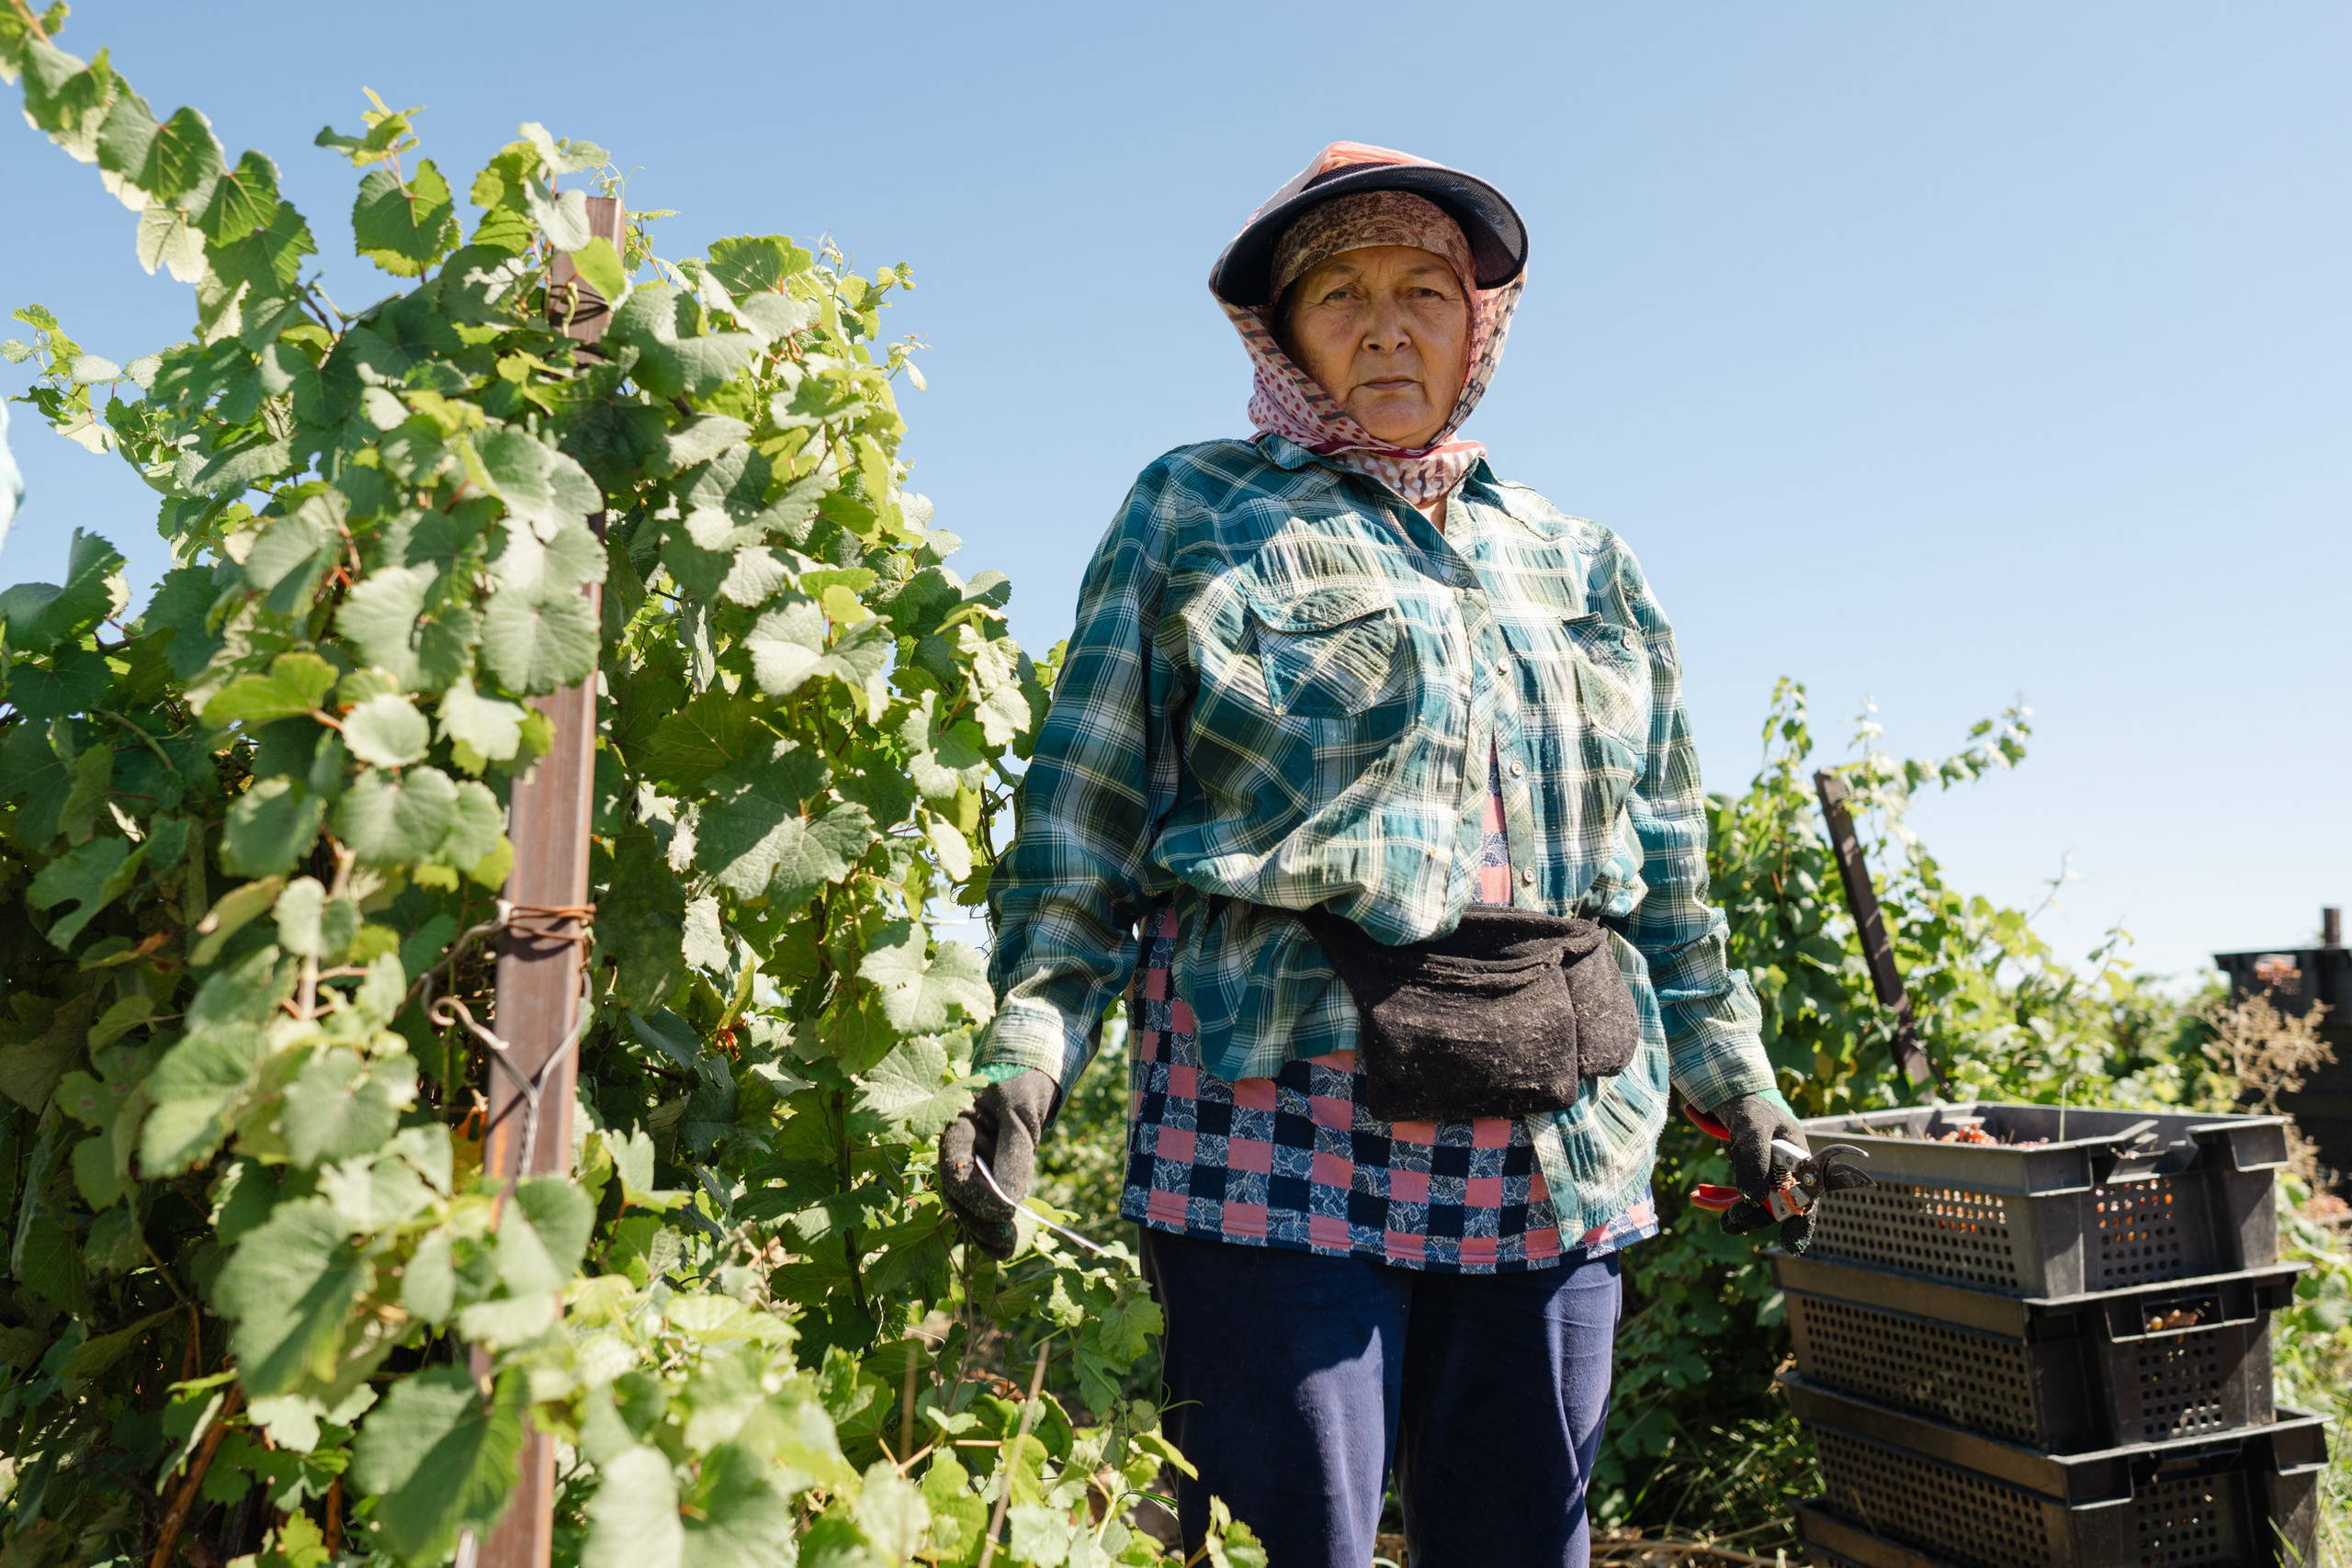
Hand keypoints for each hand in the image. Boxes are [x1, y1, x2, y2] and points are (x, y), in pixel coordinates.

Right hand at [937, 1069, 1058, 1260]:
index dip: (975, 1195)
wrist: (1033, 1066)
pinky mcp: (990, 1171)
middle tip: (1005, 1238)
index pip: (955, 1168)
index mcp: (955, 1126)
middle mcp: (959, 1147)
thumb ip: (1014, 1153)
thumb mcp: (1020, 1111)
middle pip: (957, 1193)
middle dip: (979, 1219)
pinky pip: (984, 1202)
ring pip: (968, 1204)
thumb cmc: (1023, 1080)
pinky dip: (992, 1224)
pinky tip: (1005, 1243)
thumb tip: (1009, 1202)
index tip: (1005, 1211)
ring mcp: (973, 1160)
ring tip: (1006, 1247)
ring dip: (984, 1229)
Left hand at [1707, 1091, 1814, 1251]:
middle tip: (1730, 1222)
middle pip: (1777, 1204)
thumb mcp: (1751, 1125)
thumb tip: (1753, 1198)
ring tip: (1702, 1200)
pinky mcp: (1745, 1170)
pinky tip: (1698, 1195)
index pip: (1807, 1196)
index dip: (1802, 1222)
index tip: (1791, 1244)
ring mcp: (1765, 1170)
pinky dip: (1718, 1196)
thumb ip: (1754, 1158)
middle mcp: (1786, 1168)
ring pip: (1753, 1200)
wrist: (1725, 1085)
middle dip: (1753, 1215)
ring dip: (1731, 1207)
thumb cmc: (1748, 1100)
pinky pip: (1736, 1192)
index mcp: (1800, 1157)